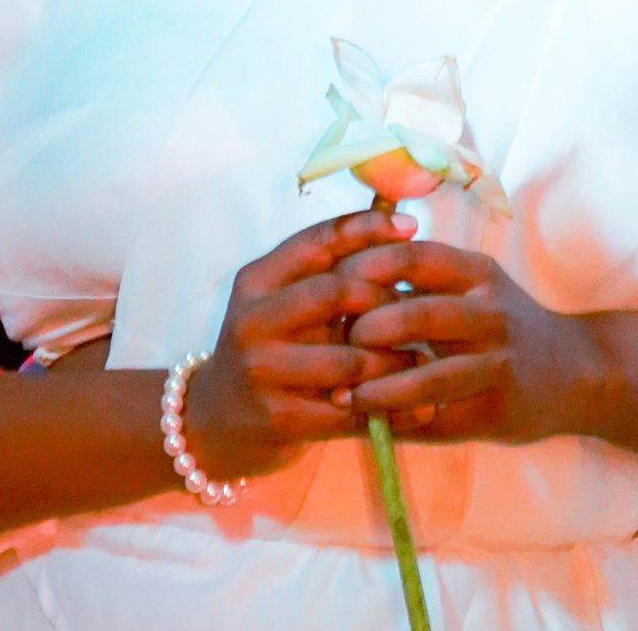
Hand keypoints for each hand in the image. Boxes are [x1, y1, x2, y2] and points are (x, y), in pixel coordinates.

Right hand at [182, 209, 416, 479]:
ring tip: (422, 360)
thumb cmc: (269, 349)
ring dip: (395, 361)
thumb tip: (395, 215)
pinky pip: (348, 413)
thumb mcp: (281, 301)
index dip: (367, 227)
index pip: (317, 240)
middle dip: (384, 298)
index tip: (412, 225)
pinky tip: (419, 408)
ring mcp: (262, 370)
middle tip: (416, 309)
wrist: (215, 422)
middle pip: (334, 293)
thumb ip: (328, 267)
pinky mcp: (278, 419)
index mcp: (257, 280)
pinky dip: (390, 410)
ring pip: (349, 360)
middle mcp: (253, 319)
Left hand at [337, 239, 601, 445]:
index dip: (366, 268)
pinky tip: (370, 427)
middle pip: (420, 313)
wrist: (575, 370)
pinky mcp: (498, 411)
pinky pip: (440, 420)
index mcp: (478, 273)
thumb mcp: (475, 284)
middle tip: (332, 342)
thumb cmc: (505, 322)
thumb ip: (424, 278)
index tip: (328, 282)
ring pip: (430, 377)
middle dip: (368, 328)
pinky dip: (400, 425)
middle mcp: (491, 313)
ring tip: (341, 396)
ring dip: (379, 388)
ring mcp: (498, 364)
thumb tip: (343, 274)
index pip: (414, 256)